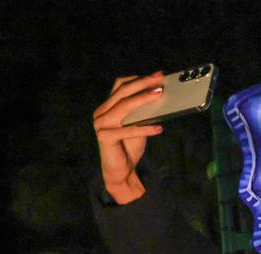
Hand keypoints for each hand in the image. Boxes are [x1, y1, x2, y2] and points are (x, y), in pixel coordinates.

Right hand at [92, 72, 165, 203]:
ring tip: (159, 95)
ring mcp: (100, 124)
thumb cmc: (129, 147)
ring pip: (124, 106)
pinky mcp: (104, 137)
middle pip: (123, 92)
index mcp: (107, 107)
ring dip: (143, 99)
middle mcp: (101, 113)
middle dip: (143, 83)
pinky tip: (159, 129)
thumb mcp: (138, 126)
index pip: (120, 85)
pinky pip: (128, 130)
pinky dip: (145, 128)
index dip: (138, 79)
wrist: (121, 171)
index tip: (157, 76)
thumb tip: (160, 97)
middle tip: (160, 80)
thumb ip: (143, 112)